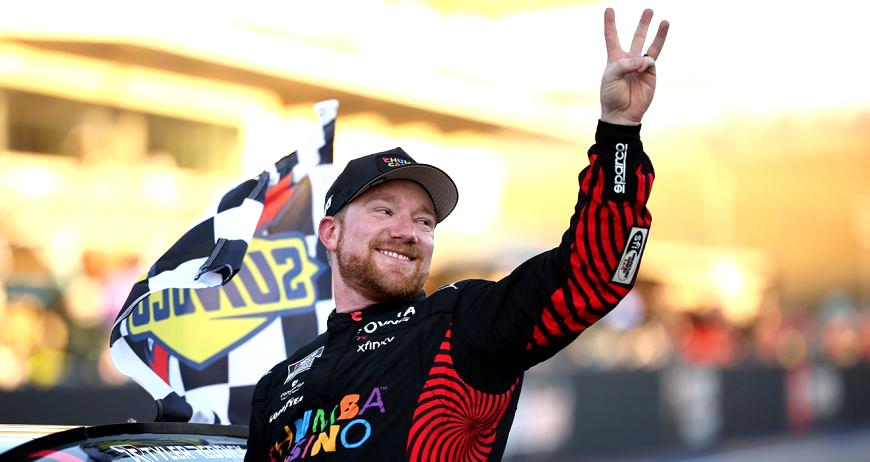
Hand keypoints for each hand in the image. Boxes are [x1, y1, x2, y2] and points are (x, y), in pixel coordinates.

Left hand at [600, 8, 668, 125]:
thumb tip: (643, 60)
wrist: (622, 114)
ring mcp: (641, 66)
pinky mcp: (651, 74)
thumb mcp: (610, 77)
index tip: (609, 9)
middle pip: (636, 37)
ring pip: (651, 46)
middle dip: (643, 24)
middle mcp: (629, 60)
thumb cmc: (611, 95)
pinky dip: (646, 62)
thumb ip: (624, 64)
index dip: (610, 24)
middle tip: (649, 10)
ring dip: (659, 34)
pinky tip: (641, 67)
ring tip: (665, 21)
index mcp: (614, 59)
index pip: (612, 37)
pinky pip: (650, 61)